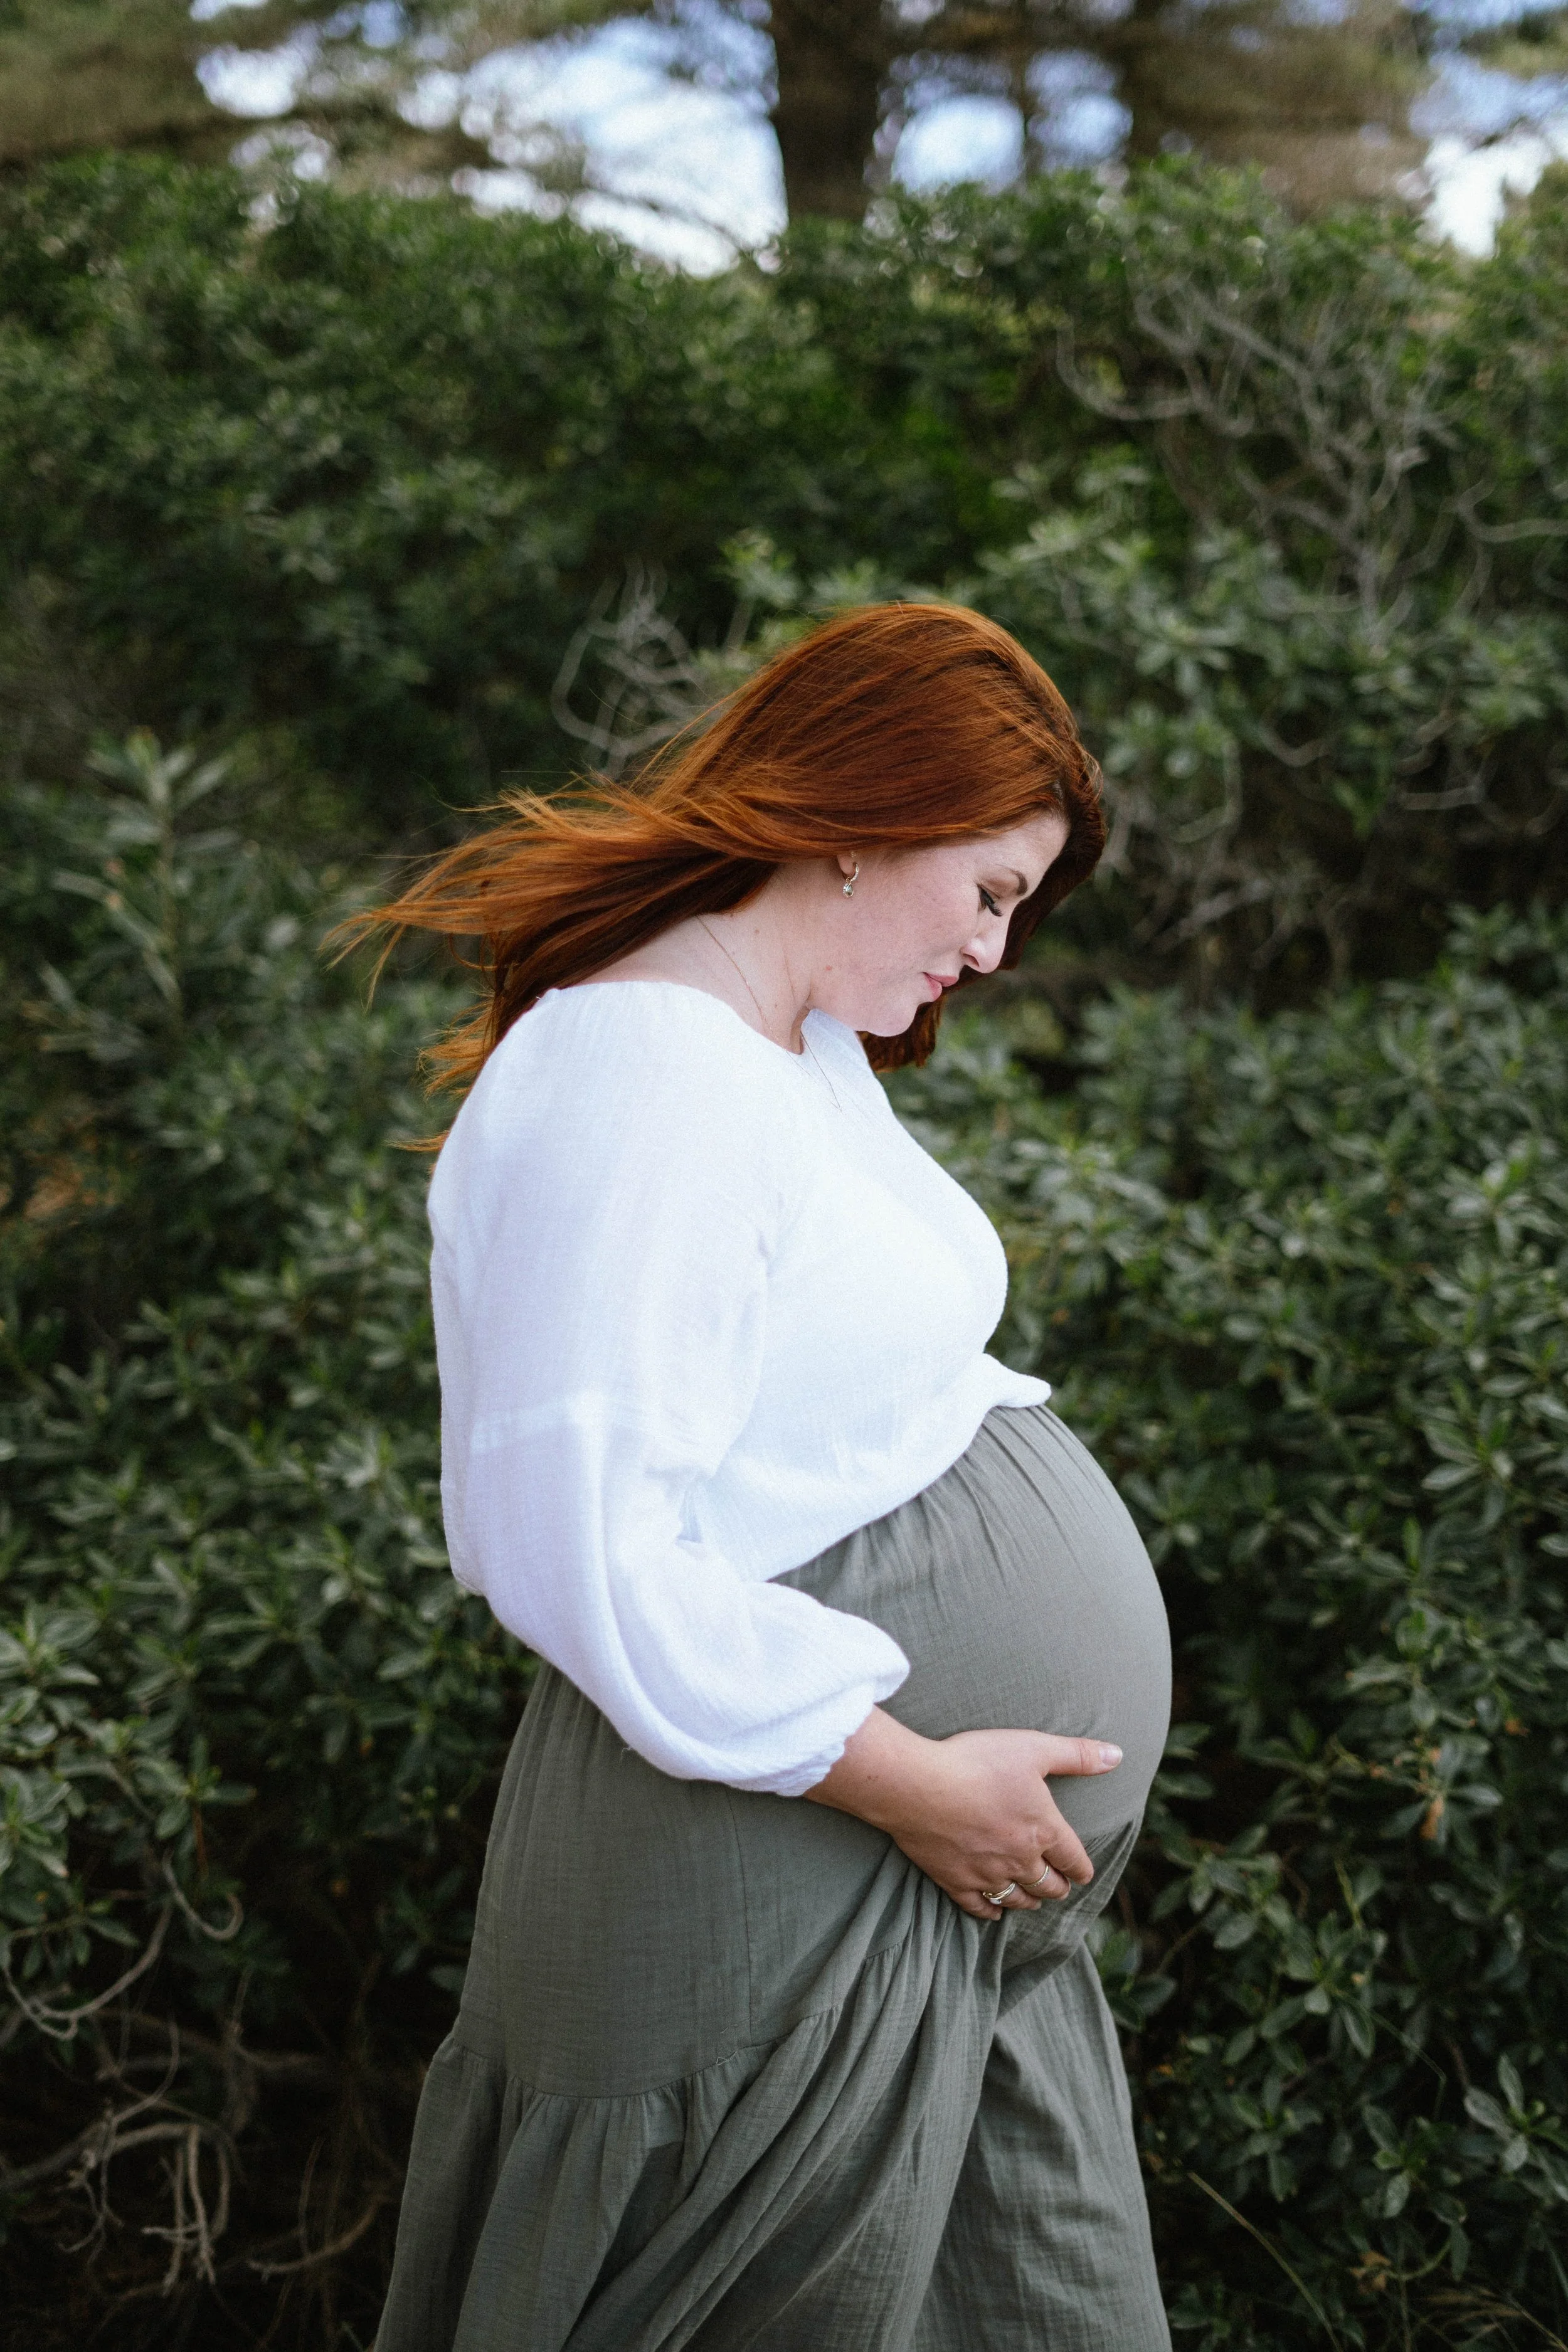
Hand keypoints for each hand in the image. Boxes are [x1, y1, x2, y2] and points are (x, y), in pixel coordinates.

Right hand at [804, 1709, 1121, 1920]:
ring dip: (1029, 1900)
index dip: (1081, 1868)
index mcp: (1043, 1830)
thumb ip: (1077, 1755)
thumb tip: (1117, 1755)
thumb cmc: (976, 1761)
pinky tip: (994, 1912)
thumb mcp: (1033, 1748)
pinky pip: (979, 1908)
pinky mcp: (955, 1881)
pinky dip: (991, 1911)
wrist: (918, 1785)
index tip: (1082, 1874)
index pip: (1074, 1860)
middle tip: (1058, 1887)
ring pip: (1018, 1900)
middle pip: (1048, 1886)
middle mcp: (1020, 1860)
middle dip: (1057, 1887)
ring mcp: (987, 1875)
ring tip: (1032, 1898)